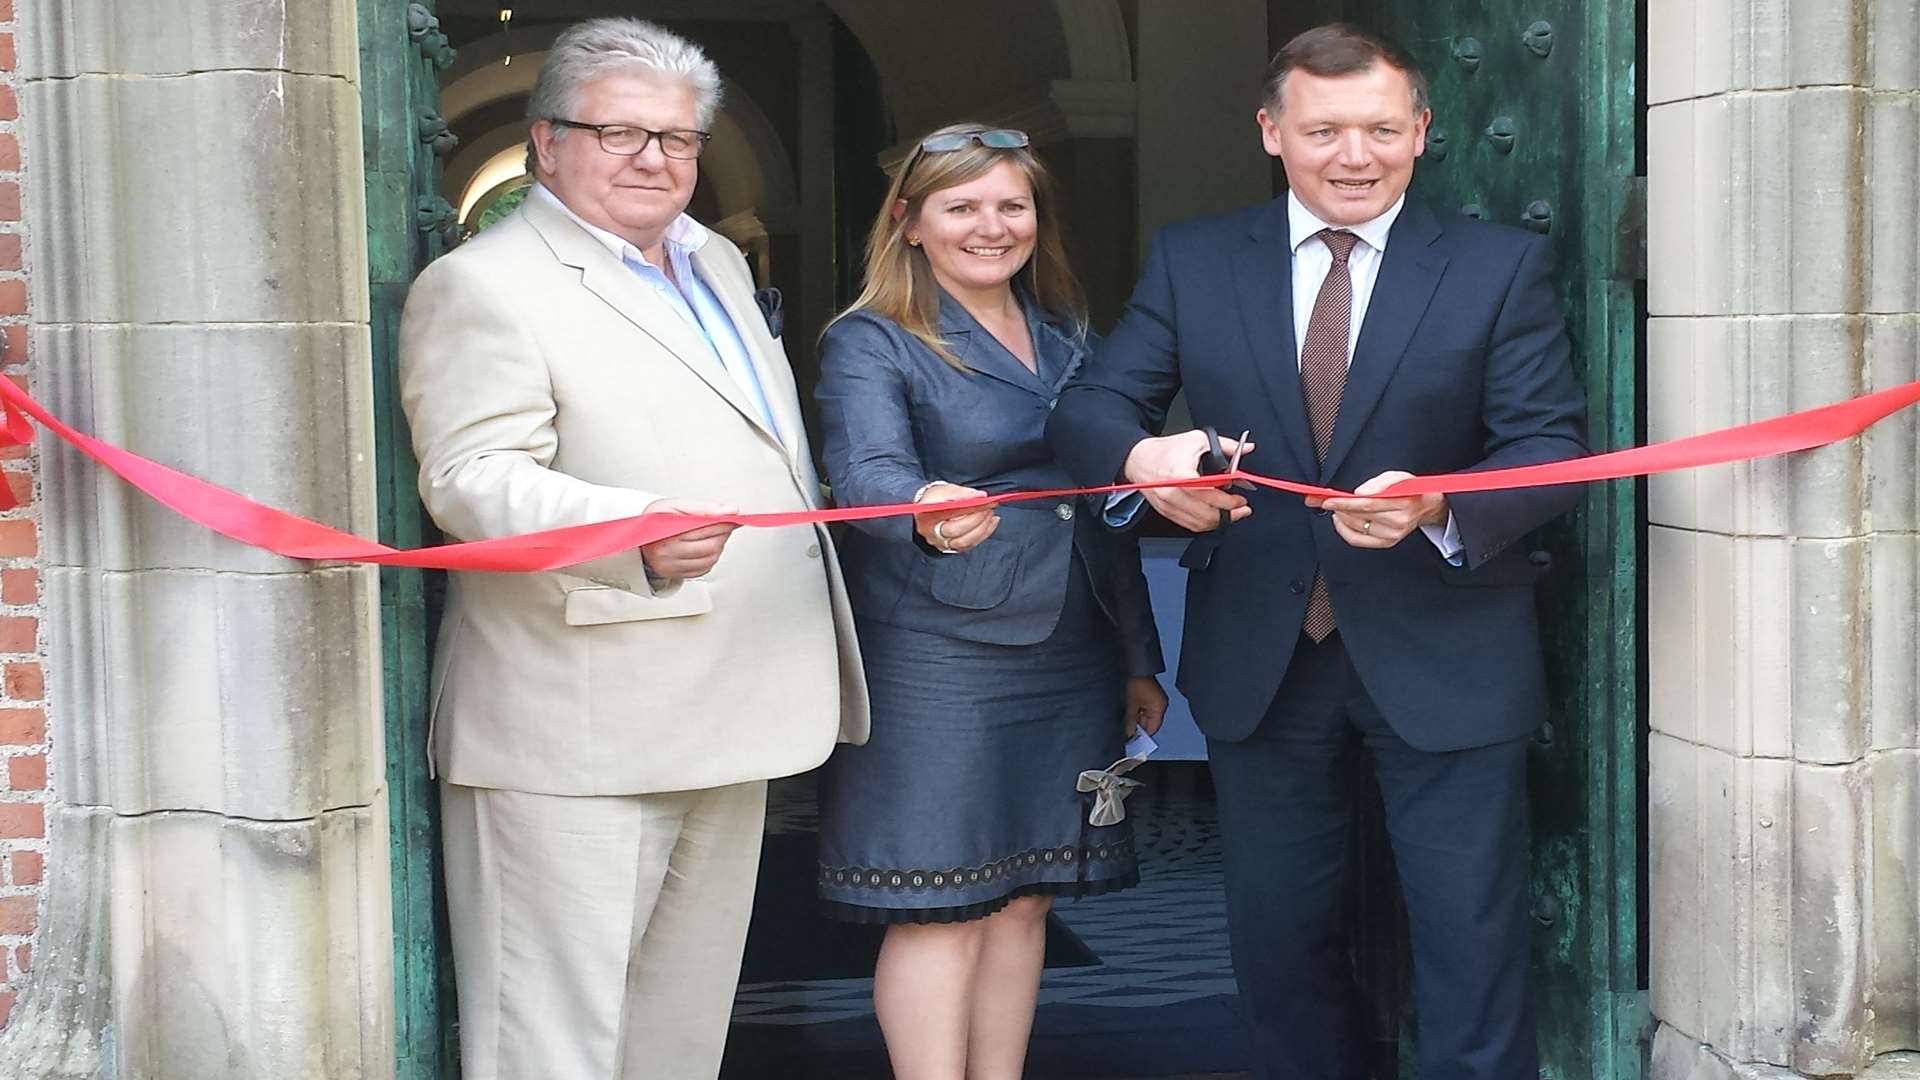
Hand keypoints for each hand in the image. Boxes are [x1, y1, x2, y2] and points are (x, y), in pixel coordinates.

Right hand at [638, 499, 739, 577]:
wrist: (639, 535)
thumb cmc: (656, 519)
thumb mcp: (676, 506)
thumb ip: (704, 508)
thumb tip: (730, 510)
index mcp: (666, 535)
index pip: (704, 530)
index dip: (723, 524)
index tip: (732, 518)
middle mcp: (667, 554)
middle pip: (710, 547)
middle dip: (723, 535)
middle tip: (726, 525)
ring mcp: (671, 567)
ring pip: (710, 559)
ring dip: (719, 546)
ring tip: (716, 535)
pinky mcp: (676, 575)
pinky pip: (704, 569)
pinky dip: (711, 558)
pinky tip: (707, 547)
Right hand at [912, 482, 998, 553]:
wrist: (927, 509)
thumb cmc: (936, 498)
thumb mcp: (945, 490)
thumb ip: (962, 493)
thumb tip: (981, 496)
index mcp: (926, 516)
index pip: (949, 514)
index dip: (969, 508)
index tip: (985, 501)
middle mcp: (932, 534)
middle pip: (956, 531)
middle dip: (977, 520)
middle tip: (989, 508)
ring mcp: (941, 544)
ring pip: (965, 542)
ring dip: (982, 528)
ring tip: (991, 514)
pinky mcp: (951, 548)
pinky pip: (970, 545)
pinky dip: (983, 534)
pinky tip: (991, 522)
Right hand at [1121, 430, 1253, 532]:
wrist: (1139, 459)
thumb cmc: (1167, 449)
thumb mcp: (1198, 440)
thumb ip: (1226, 446)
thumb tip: (1248, 448)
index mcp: (1182, 475)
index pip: (1210, 496)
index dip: (1229, 501)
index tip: (1242, 498)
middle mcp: (1173, 494)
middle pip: (1207, 515)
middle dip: (1229, 514)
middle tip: (1242, 509)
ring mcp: (1168, 506)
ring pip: (1199, 524)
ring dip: (1218, 521)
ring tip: (1231, 514)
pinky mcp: (1166, 512)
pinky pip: (1189, 525)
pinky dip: (1204, 523)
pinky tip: (1214, 516)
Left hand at [1123, 675, 1168, 737]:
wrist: (1133, 667)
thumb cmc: (1135, 681)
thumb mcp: (1131, 704)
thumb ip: (1130, 721)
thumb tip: (1129, 734)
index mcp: (1159, 707)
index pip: (1153, 728)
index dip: (1143, 735)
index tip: (1133, 740)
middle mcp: (1159, 704)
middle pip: (1149, 722)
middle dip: (1138, 726)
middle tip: (1126, 729)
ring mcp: (1154, 700)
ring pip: (1144, 716)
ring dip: (1135, 718)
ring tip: (1126, 717)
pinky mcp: (1149, 695)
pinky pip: (1143, 708)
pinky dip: (1136, 711)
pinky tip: (1128, 711)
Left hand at [1305, 470, 1446, 548]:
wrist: (1426, 507)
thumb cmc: (1409, 489)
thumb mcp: (1397, 477)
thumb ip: (1378, 483)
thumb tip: (1358, 492)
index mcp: (1403, 503)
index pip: (1367, 504)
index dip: (1344, 502)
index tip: (1327, 499)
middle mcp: (1398, 522)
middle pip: (1359, 516)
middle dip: (1338, 508)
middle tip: (1323, 500)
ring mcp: (1392, 535)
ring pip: (1356, 527)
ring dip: (1341, 516)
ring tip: (1336, 507)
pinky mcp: (1386, 543)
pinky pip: (1357, 539)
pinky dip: (1344, 530)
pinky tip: (1340, 520)